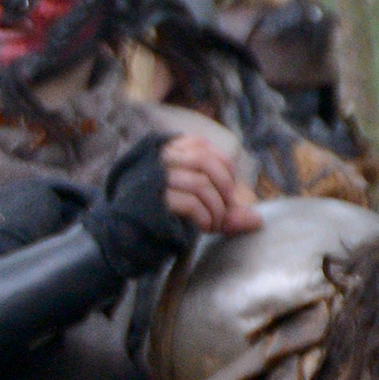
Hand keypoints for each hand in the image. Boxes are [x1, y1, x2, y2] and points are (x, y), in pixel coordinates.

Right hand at [153, 123, 257, 238]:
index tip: (228, 189)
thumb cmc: (163, 215)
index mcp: (164, 151)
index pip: (202, 146)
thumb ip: (224, 209)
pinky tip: (204, 226)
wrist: (120, 234)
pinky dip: (204, 216)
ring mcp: (153, 178)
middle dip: (224, 186)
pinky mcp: (151, 200)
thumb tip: (257, 220)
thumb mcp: (196, 205)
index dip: (224, 166)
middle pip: (203, 160)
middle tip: (226, 208)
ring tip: (214, 223)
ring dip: (216, 208)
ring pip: (200, 183)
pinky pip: (189, 202)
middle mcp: (157, 159)